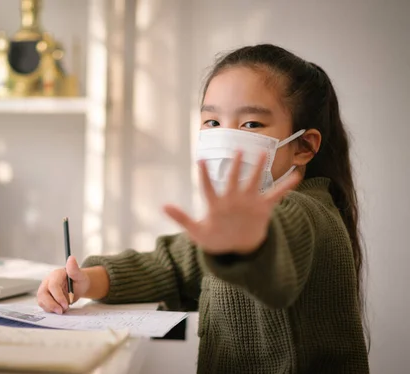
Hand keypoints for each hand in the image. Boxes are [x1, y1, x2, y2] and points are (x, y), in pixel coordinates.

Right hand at [37, 256, 90, 313]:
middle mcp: (47, 281)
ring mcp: (44, 290)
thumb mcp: (80, 275)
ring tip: (63, 310)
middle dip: (52, 304)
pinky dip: (50, 310)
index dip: (58, 296)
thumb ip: (75, 269)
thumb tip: (71, 258)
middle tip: (62, 311)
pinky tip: (59, 309)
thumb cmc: (78, 280)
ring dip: (51, 308)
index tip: (66, 304)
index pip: (53, 285)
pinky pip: (43, 305)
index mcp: (56, 274)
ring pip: (41, 300)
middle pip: (43, 294)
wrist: (77, 286)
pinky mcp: (44, 297)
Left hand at [164, 151, 300, 254]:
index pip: (208, 187)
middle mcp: (232, 198)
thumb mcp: (197, 232)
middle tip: (237, 149)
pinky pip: (275, 195)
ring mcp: (248, 201)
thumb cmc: (215, 238)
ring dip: (259, 168)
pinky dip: (285, 187)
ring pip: (254, 181)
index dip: (204, 175)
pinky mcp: (262, 207)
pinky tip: (295, 176)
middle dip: (235, 166)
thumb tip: (163, 206)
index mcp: (216, 204)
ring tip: (264, 153)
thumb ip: (182, 219)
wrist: (236, 246)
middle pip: (233, 179)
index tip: (200, 161)